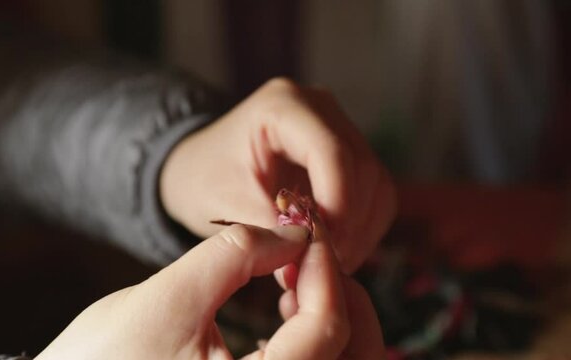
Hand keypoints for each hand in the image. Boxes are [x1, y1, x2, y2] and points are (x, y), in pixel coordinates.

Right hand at [34, 224, 384, 359]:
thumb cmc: (100, 359)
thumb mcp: (167, 298)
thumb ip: (234, 254)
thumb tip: (291, 232)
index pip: (326, 329)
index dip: (323, 268)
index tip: (305, 229)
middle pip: (356, 354)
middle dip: (340, 294)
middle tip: (309, 252)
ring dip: (333, 315)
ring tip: (297, 275)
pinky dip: (316, 336)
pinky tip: (287, 306)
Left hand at [160, 78, 395, 272]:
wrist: (202, 166)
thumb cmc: (204, 176)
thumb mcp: (224, 202)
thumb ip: (267, 232)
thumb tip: (304, 268)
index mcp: (283, 106)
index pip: (331, 153)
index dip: (337, 204)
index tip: (325, 248)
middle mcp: (320, 108)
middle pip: (362, 168)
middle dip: (349, 223)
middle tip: (326, 265)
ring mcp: (337, 128)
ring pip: (376, 182)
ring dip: (361, 229)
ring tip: (330, 262)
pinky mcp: (347, 153)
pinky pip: (374, 191)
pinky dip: (363, 225)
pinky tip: (337, 249)